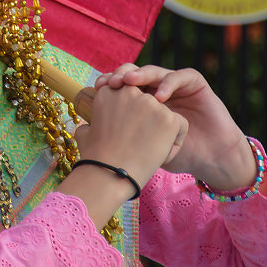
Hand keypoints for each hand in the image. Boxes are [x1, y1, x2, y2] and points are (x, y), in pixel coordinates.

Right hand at [74, 80, 188, 190]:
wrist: (110, 174)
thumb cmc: (95, 158)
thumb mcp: (86, 133)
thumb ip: (91, 124)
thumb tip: (89, 127)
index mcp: (109, 92)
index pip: (128, 95)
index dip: (129, 114)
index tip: (124, 132)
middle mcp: (130, 91)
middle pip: (147, 102)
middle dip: (146, 120)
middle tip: (137, 142)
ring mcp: (150, 103)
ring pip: (164, 113)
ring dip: (159, 130)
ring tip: (146, 150)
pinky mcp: (168, 118)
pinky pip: (180, 126)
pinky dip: (174, 141)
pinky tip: (161, 153)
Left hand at [95, 64, 256, 189]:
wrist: (208, 159)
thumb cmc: (175, 155)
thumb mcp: (142, 147)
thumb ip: (119, 136)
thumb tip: (84, 130)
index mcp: (140, 100)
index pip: (122, 84)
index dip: (109, 83)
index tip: (96, 89)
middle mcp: (156, 89)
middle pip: (135, 73)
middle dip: (121, 75)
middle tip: (111, 83)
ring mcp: (175, 85)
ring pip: (155, 71)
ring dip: (141, 75)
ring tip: (129, 83)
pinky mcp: (195, 84)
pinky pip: (181, 76)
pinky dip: (169, 83)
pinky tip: (160, 97)